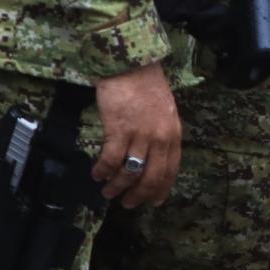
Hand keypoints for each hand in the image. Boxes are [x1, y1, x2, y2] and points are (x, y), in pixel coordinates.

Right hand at [91, 62, 182, 208]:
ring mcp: (140, 135)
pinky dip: (103, 170)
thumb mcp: (164, 112)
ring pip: (130, 172)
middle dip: (138, 195)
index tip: (152, 202)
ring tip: (107, 192)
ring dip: (117, 186)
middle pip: (151, 177)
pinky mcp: (119, 130)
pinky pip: (111, 159)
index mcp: (173, 135)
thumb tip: (150, 156)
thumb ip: (161, 134)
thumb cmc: (146, 85)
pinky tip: (96, 174)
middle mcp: (160, 139)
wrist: (131, 65)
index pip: (170, 170)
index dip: (160, 190)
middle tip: (126, 204)